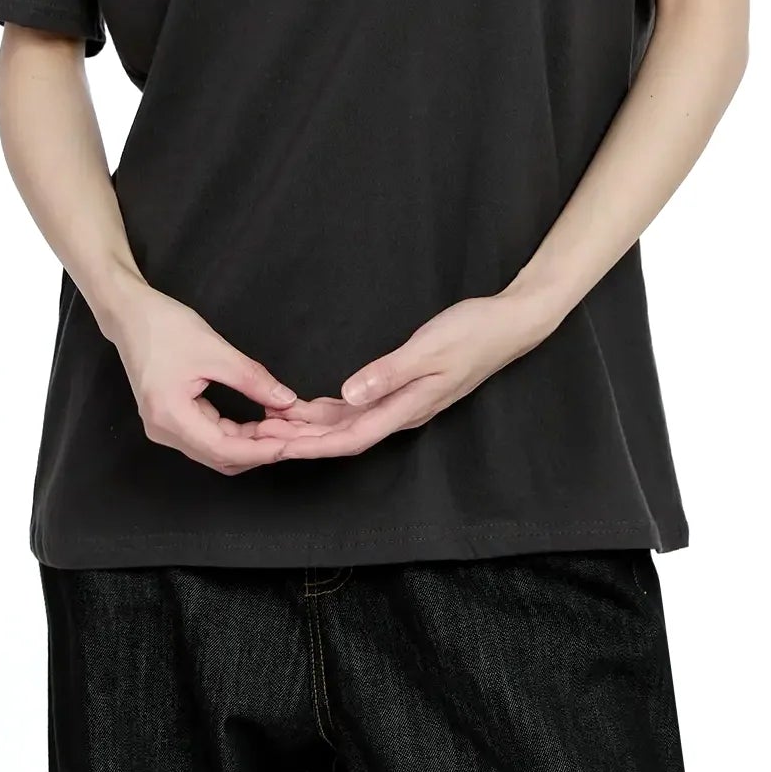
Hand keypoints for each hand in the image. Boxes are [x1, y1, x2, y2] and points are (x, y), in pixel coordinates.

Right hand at [98, 271, 309, 474]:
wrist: (131, 314)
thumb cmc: (165, 327)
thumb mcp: (215, 351)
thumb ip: (253, 379)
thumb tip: (286, 400)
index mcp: (170, 416)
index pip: (222, 449)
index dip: (259, 451)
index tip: (289, 445)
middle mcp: (164, 431)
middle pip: (218, 456)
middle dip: (257, 449)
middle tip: (293, 437)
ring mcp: (165, 428)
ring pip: (214, 449)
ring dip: (248, 442)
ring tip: (281, 429)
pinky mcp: (170, 419)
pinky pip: (207, 436)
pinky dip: (234, 433)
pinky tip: (258, 423)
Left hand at [239, 286, 566, 459]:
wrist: (510, 325)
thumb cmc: (473, 333)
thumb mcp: (429, 349)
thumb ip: (388, 374)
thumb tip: (347, 397)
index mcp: (407, 408)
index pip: (349, 438)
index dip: (310, 445)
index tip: (276, 447)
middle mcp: (404, 413)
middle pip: (344, 437)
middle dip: (303, 439)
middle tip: (260, 434)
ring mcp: (407, 403)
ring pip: (352, 424)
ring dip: (314, 426)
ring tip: (276, 421)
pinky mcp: (408, 388)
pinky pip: (364, 408)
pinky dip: (335, 410)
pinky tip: (315, 405)